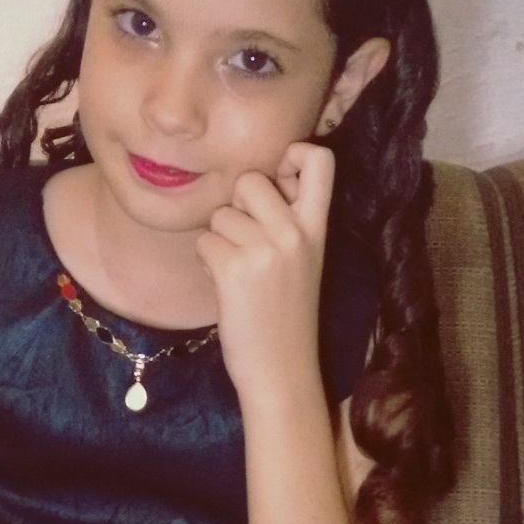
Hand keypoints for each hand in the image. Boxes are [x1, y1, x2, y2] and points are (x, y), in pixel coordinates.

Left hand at [195, 142, 334, 400]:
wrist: (282, 369)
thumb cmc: (286, 316)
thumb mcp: (305, 261)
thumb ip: (288, 221)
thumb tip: (254, 184)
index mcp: (317, 228)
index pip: (320, 159)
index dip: (294, 153)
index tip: (280, 177)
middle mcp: (295, 233)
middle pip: (249, 179)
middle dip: (236, 206)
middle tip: (245, 241)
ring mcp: (265, 250)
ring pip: (220, 214)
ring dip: (219, 240)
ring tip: (238, 273)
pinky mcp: (235, 269)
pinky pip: (204, 241)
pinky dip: (206, 262)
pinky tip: (225, 286)